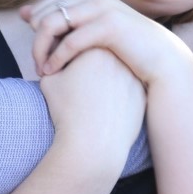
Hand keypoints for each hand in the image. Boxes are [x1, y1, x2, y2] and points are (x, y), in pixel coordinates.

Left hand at [21, 0, 181, 85]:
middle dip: (35, 42)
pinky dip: (56, 58)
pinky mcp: (108, 26)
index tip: (36, 55)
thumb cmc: (123, 46)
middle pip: (43, 16)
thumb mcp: (88, 27)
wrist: (160, 57)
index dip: (34, 33)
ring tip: (41, 70)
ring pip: (51, 26)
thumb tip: (24, 13)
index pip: (43, 8)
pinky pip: (70, 41)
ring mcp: (100, 7)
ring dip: (40, 50)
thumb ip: (59, 18)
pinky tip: (52, 73)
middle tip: (36, 65)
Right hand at [40, 46, 145, 160]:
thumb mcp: (50, 82)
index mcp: (95, 48)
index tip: (66, 84)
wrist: (92, 145)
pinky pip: (125, 93)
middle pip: (100, 61)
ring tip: (90, 104)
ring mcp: (134, 77)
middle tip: (79, 95)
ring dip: (103, 84)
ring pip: (114, 76)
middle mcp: (118, 58)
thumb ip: (52, 63)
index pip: (80, 50)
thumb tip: (56, 59)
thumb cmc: (67, 112)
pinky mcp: (142, 95)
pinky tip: (105, 112)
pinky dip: (115, 99)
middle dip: (88, 73)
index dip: (69, 67)